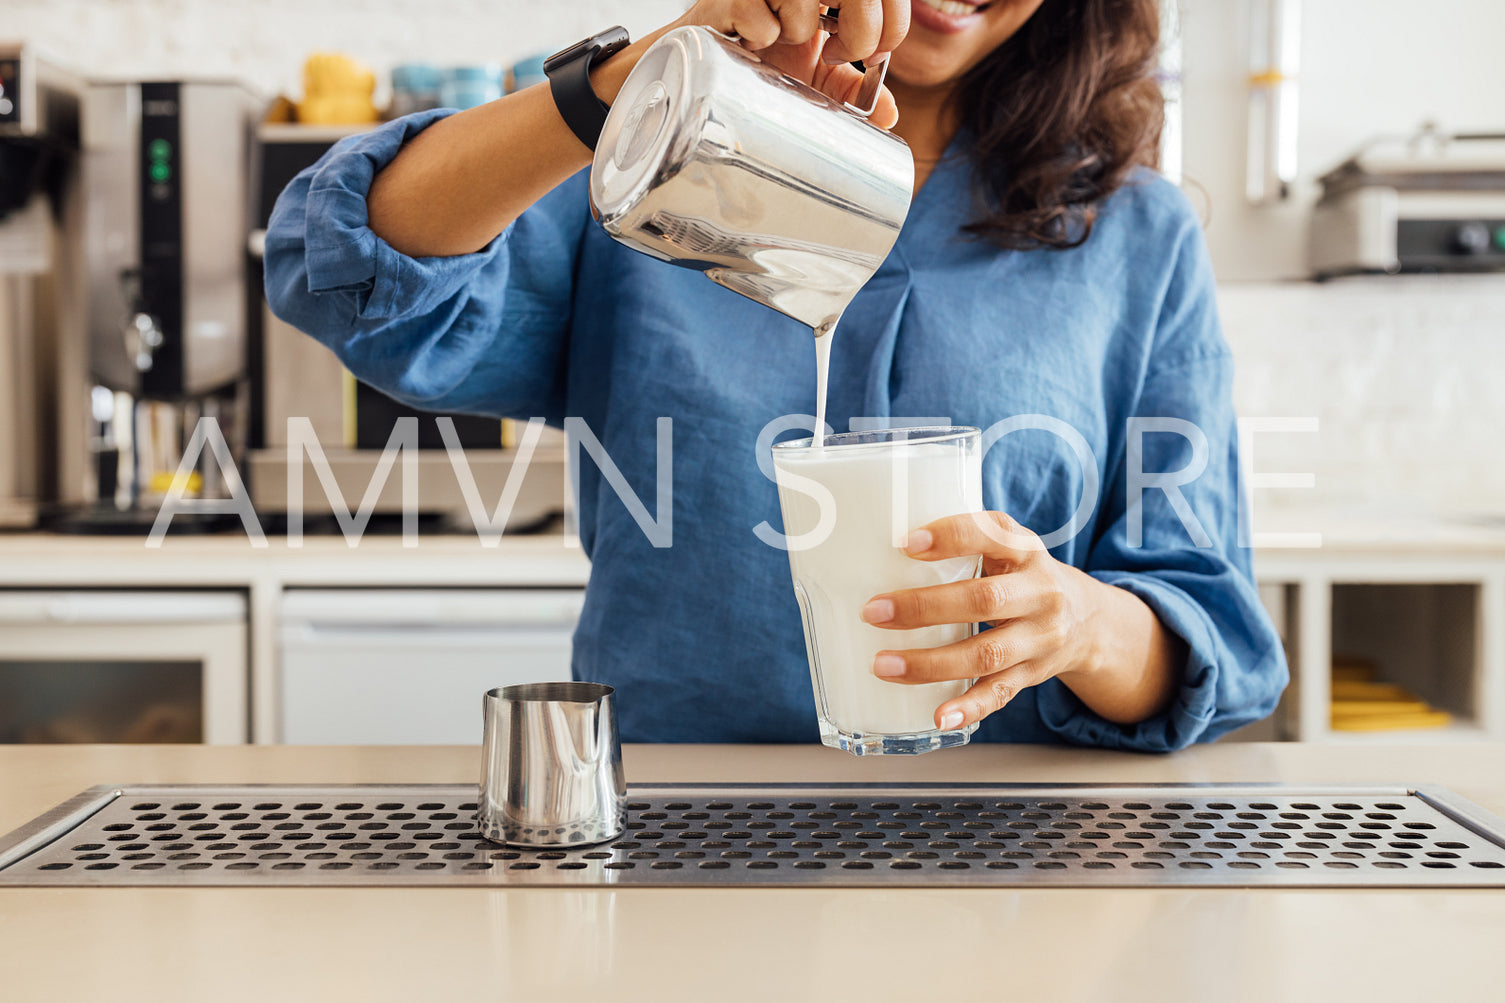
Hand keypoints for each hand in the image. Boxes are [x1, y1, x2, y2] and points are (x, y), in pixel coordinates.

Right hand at [673, 0, 908, 127]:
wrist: (704, 69)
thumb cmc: (761, 64)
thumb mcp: (814, 79)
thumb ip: (852, 90)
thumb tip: (889, 113)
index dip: (890, 23)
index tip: (873, 55)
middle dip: (860, 32)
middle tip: (836, 55)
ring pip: (806, 4)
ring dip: (796, 35)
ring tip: (775, 40)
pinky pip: (764, 21)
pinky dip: (759, 39)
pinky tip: (746, 39)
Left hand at [860, 511, 1182, 730]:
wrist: (1087, 619)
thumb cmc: (1024, 575)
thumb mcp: (1008, 543)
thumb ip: (964, 537)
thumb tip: (885, 540)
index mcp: (1024, 550)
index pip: (988, 536)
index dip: (949, 538)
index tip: (906, 545)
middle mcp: (1039, 593)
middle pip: (983, 601)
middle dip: (924, 607)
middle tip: (874, 611)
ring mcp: (1039, 638)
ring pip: (986, 653)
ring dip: (931, 663)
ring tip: (884, 665)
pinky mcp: (1032, 674)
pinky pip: (1000, 693)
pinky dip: (969, 707)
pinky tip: (939, 716)